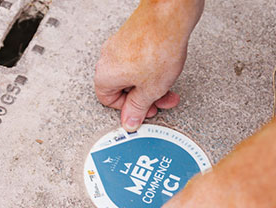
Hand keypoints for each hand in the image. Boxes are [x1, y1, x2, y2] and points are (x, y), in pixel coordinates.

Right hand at [94, 0, 203, 131]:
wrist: (170, 17)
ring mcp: (119, 46)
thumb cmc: (157, 48)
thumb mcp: (150, 90)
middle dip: (144, 97)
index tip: (143, 110)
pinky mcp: (132, 37)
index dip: (127, 109)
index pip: (108, 101)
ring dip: (150, 84)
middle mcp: (108, 59)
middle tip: (160, 101)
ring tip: (167, 85)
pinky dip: (150, 69)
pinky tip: (165, 69)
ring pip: (132, 74)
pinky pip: (137, 60)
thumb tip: (129, 122)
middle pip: (122, 88)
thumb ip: (138, 108)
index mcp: (105, 75)